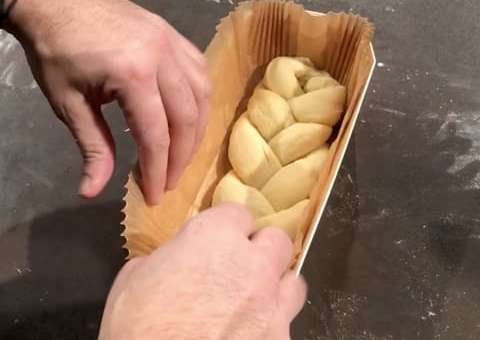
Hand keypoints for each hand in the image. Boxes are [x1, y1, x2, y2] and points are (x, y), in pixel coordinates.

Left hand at [5, 0, 210, 203]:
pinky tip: (190, 115)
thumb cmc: (55, 50)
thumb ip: (92, 148)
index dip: (157, 171)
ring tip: (182, 153)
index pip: (155, 135)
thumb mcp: (68, 104)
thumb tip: (92, 191)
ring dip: (196, 130)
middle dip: (181, 157)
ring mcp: (172, 42)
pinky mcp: (173, 35)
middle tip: (170, 180)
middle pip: (186, 119)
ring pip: (202, 96)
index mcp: (132, 74)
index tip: (155, 195)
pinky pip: (200, 72)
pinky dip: (200, 100)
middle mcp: (162, 56)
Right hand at [99, 203, 306, 339]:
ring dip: (275, 282)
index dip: (227, 226)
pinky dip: (274, 319)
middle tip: (238, 266)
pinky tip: (255, 329)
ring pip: (291, 276)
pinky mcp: (279, 335)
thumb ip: (163, 259)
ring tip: (255, 296)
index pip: (238, 212)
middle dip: (258, 249)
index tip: (218, 239)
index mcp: (212, 237)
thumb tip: (171, 263)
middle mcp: (249, 262)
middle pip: (274, 238)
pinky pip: (288, 317)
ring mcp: (269, 300)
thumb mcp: (132, 281)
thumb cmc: (137, 329)